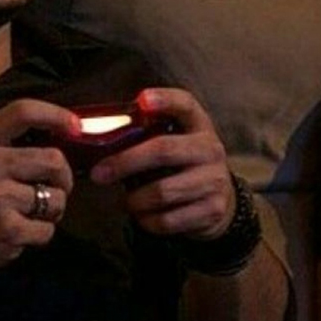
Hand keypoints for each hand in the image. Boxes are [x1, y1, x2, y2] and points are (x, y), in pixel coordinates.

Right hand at [0, 99, 77, 280]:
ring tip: (32, 212)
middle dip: (64, 177)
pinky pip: (47, 229)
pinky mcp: (6, 230)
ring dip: (53, 209)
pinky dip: (41, 233)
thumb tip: (67, 131)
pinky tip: (20, 232)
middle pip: (54, 160)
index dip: (56, 115)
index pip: (24, 111)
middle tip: (56, 187)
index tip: (76, 127)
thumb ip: (10, 140)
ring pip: (57, 198)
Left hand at [89, 88, 235, 240]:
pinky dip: (147, 220)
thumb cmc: (183, 164)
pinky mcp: (212, 210)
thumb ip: (148, 135)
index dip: (164, 99)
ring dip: (135, 199)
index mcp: (199, 125)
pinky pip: (168, 220)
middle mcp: (210, 149)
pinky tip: (143, 215)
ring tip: (127, 201)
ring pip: (162, 192)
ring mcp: (214, 180)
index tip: (141, 100)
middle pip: (163, 150)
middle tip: (98, 174)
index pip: (185, 104)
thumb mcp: (175, 141)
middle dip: (125, 162)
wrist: (221, 197)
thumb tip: (100, 142)